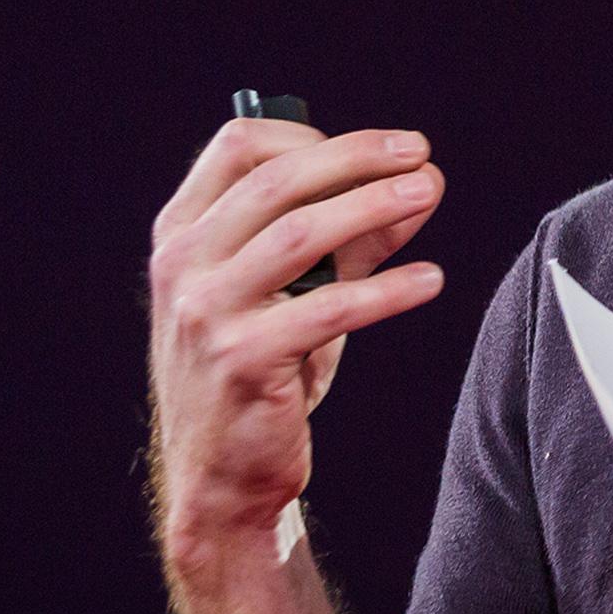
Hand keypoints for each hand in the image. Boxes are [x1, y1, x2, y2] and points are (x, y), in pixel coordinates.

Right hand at [147, 115, 445, 564]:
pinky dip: (386, 289)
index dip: (312, 137)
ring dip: (374, 205)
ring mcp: (205, 311)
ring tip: (429, 193)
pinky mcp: (241, 359)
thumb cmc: (263, 371)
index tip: (376, 150)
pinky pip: (328, 308)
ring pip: (300, 232)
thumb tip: (421, 184)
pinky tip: (430, 280)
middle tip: (420, 156)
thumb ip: (353, 238)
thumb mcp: (299, 292)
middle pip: (277, 180)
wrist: (222, 476)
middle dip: (358, 159)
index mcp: (183, 233)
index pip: (239, 148)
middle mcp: (183, 263)